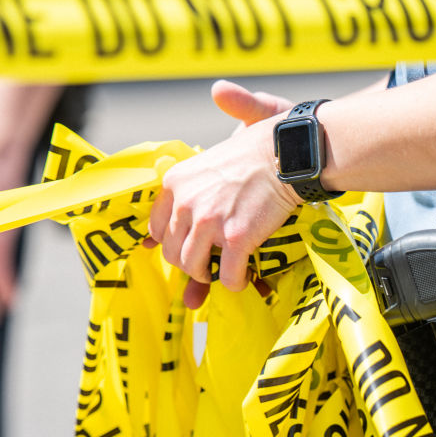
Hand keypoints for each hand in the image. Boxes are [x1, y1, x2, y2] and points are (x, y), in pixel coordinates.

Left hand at [148, 80, 297, 307]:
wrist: (285, 153)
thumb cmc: (250, 158)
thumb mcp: (205, 167)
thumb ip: (183, 197)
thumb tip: (150, 243)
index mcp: (174, 184)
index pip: (156, 230)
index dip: (174, 242)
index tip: (191, 243)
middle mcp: (185, 203)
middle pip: (171, 253)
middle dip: (189, 263)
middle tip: (209, 261)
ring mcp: (209, 221)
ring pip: (193, 268)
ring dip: (208, 276)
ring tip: (224, 269)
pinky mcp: (236, 237)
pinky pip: (228, 276)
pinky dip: (235, 282)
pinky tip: (245, 276)